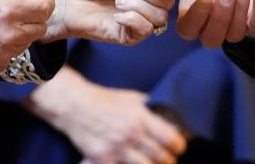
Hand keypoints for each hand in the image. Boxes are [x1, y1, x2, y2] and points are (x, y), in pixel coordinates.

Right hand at [0, 0, 53, 76]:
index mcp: (7, 11)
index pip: (45, 8)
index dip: (46, 3)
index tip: (41, 0)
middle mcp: (10, 34)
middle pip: (41, 27)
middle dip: (35, 18)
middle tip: (19, 12)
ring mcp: (4, 53)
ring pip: (27, 42)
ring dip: (21, 33)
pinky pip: (12, 55)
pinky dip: (7, 47)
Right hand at [25, 66, 187, 163]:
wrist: (76, 106)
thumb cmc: (105, 100)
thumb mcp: (131, 98)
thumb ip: (150, 107)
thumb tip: (168, 115)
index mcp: (140, 117)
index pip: (171, 139)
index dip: (179, 146)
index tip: (178, 147)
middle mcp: (131, 134)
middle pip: (162, 158)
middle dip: (168, 160)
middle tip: (168, 159)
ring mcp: (117, 149)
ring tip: (154, 163)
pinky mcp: (104, 160)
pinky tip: (132, 163)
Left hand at [42, 0, 178, 43]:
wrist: (68, 0)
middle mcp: (147, 3)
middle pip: (168, 1)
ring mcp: (139, 20)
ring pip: (160, 16)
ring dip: (138, 5)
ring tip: (117, 1)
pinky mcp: (130, 36)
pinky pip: (146, 30)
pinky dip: (133, 19)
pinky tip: (117, 16)